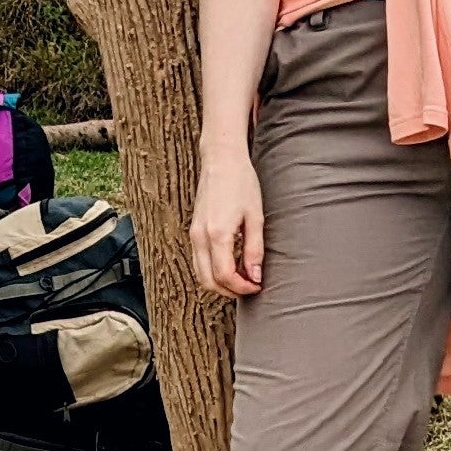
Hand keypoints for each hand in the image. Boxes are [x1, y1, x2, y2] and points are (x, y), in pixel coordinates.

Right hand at [191, 147, 265, 298]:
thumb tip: (255, 276)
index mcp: (217, 234)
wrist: (222, 160)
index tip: (257, 286)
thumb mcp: (255, 217)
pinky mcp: (194, 229)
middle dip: (230, 290)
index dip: (242, 287)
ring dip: (219, 282)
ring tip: (242, 277)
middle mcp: (200, 236)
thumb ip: (254, 250)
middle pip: (208, 281)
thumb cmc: (241, 183)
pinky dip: (212, 270)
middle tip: (250, 286)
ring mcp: (194, 233)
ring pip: (200, 273)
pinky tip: (230, 264)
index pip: (225, 276)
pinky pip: (198, 260)